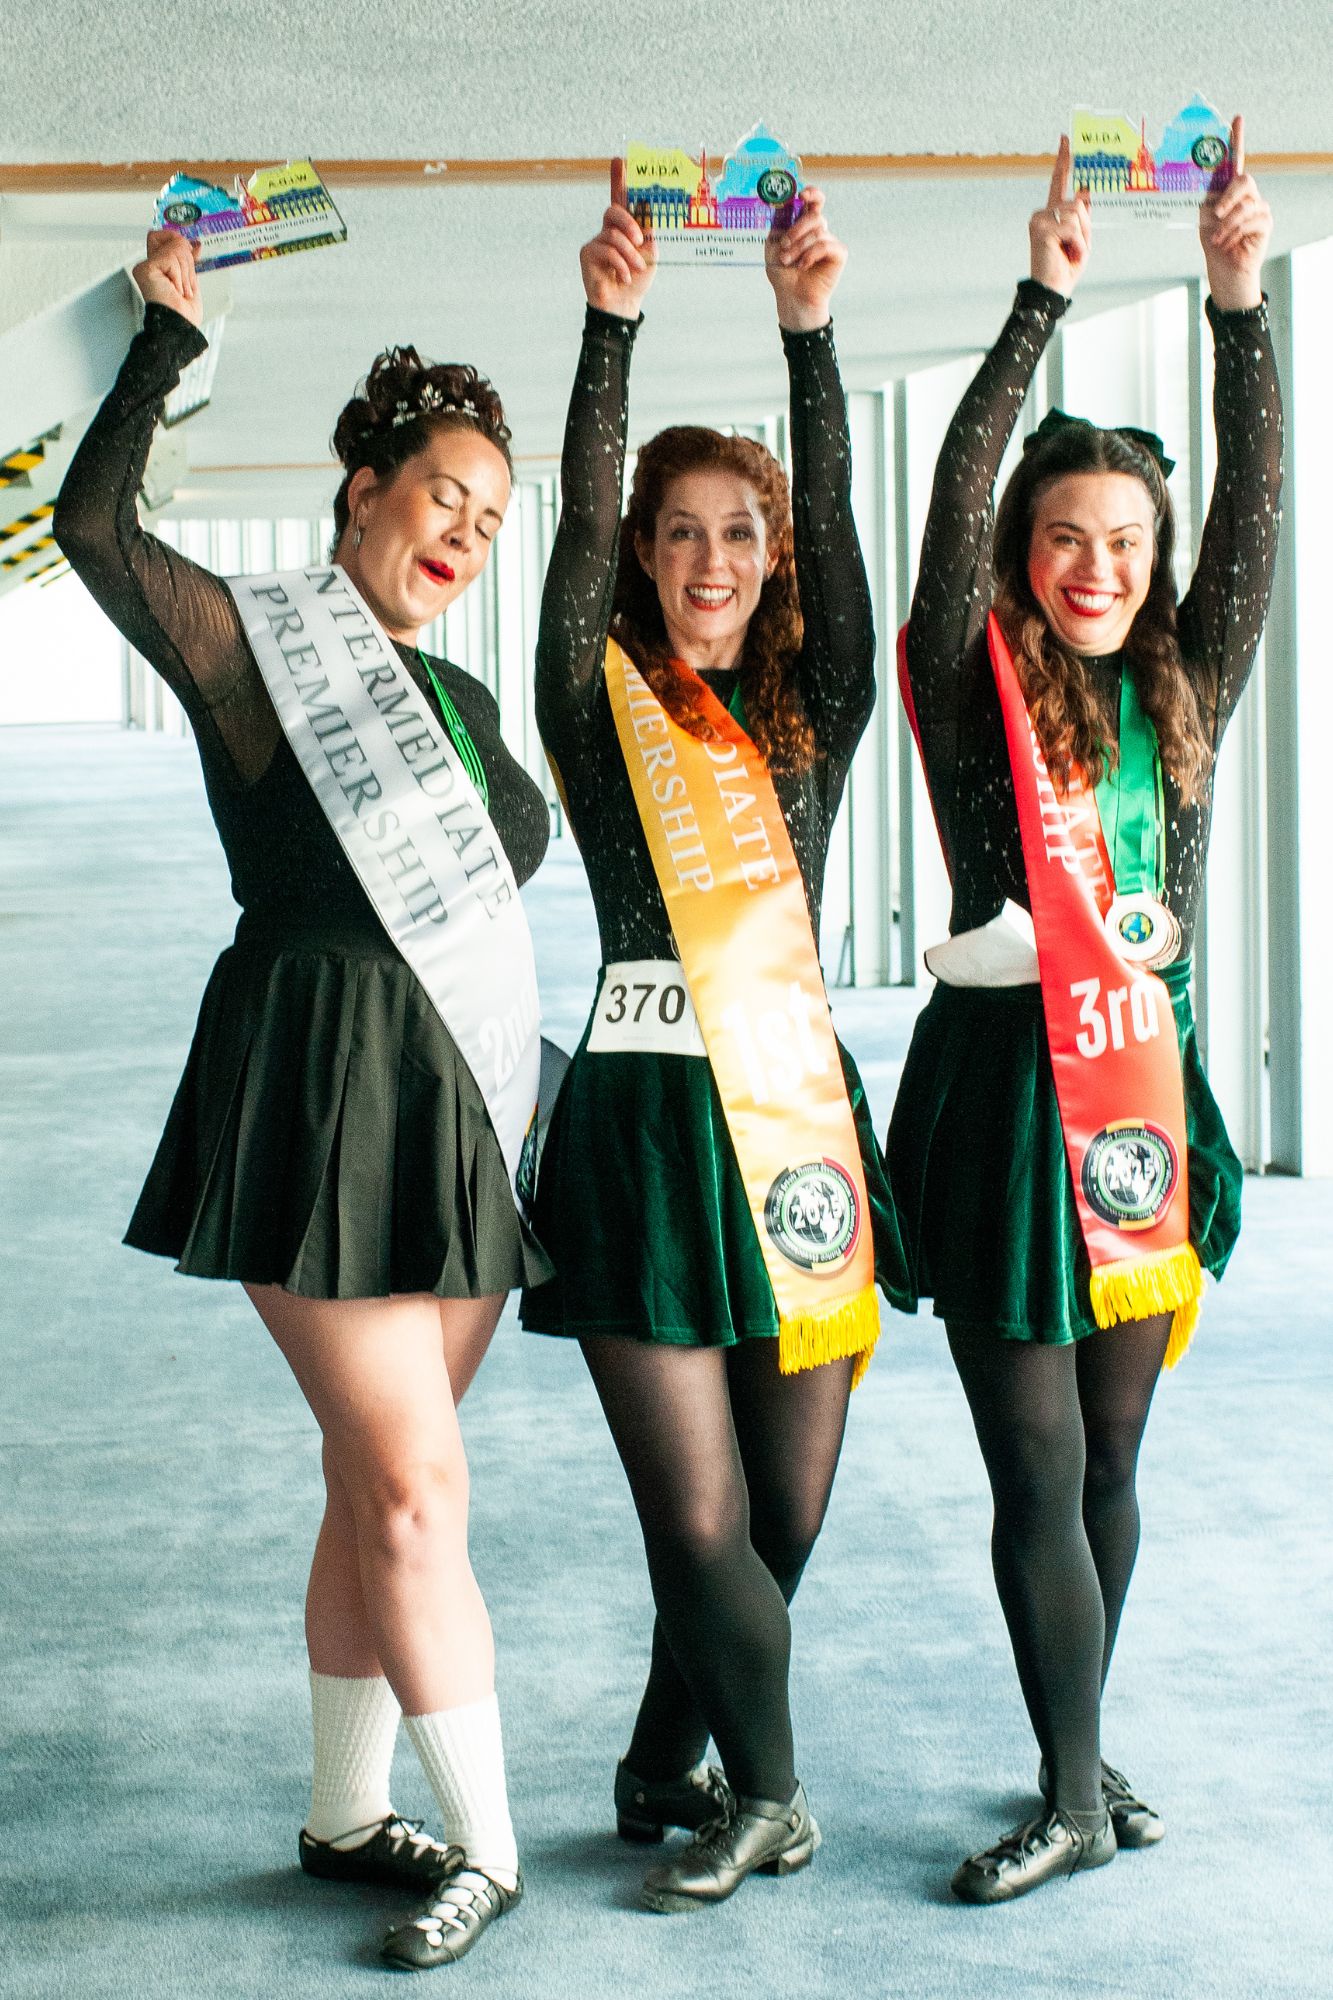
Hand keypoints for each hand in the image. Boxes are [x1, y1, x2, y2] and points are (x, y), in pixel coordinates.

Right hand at [131, 229, 201, 327]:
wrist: (180, 327)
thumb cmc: (183, 313)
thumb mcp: (190, 280)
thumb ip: (188, 260)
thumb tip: (195, 243)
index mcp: (158, 267)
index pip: (168, 238)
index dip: (180, 242)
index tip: (192, 252)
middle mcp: (149, 265)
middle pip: (173, 240)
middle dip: (188, 263)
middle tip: (184, 284)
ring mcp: (145, 266)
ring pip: (175, 249)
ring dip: (185, 274)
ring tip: (179, 290)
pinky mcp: (145, 269)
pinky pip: (171, 259)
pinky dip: (179, 276)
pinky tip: (173, 289)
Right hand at [579, 159, 655, 318]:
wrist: (625, 304)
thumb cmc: (638, 278)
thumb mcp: (650, 252)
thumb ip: (647, 231)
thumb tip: (648, 208)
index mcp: (625, 227)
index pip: (620, 198)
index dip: (619, 178)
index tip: (619, 159)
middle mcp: (609, 230)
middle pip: (614, 210)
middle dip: (629, 223)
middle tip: (640, 241)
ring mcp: (597, 241)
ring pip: (614, 234)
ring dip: (630, 254)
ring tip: (637, 269)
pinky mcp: (588, 254)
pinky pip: (607, 250)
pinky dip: (621, 264)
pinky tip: (625, 277)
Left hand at [765, 185, 845, 331]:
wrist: (791, 297)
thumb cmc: (782, 273)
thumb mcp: (773, 245)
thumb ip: (779, 224)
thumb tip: (782, 203)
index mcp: (803, 224)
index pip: (814, 201)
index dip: (811, 193)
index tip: (801, 195)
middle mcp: (818, 230)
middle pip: (814, 215)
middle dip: (797, 228)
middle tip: (785, 244)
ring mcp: (829, 241)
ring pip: (817, 232)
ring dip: (798, 247)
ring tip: (787, 261)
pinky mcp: (838, 254)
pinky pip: (825, 246)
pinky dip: (811, 255)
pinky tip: (803, 266)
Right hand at [1029, 136, 1090, 297]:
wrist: (1052, 291)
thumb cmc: (1065, 267)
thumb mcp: (1081, 237)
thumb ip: (1083, 216)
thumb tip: (1086, 192)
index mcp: (1052, 213)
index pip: (1058, 180)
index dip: (1063, 159)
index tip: (1067, 137)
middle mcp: (1043, 213)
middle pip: (1078, 203)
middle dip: (1084, 227)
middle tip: (1074, 249)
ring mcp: (1039, 220)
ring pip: (1077, 215)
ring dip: (1082, 238)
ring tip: (1070, 254)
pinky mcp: (1041, 229)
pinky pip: (1072, 229)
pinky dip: (1077, 245)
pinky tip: (1067, 256)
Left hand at [1200, 117, 1269, 311]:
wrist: (1223, 268)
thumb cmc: (1213, 241)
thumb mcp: (1203, 216)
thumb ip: (1206, 197)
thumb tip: (1198, 185)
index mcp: (1229, 188)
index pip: (1235, 158)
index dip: (1236, 138)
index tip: (1236, 118)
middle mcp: (1247, 193)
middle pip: (1244, 180)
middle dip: (1228, 197)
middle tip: (1215, 213)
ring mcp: (1258, 207)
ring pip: (1244, 206)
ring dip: (1225, 225)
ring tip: (1217, 239)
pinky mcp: (1265, 223)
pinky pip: (1249, 222)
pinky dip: (1233, 235)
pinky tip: (1227, 244)